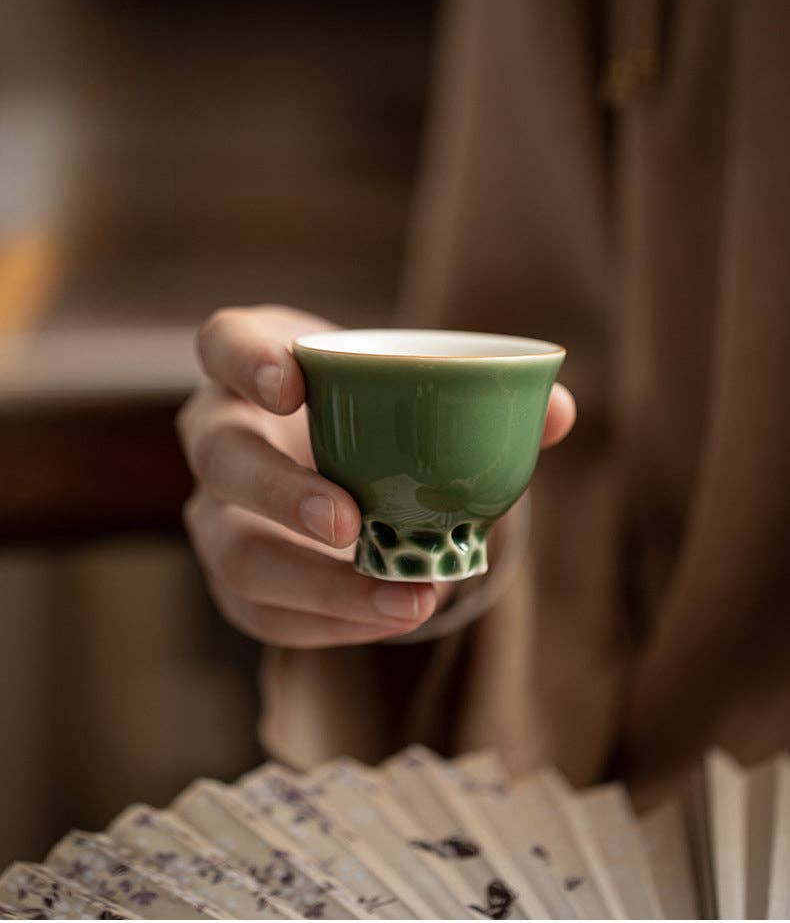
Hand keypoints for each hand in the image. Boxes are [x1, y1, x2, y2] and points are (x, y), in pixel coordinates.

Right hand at [177, 305, 575, 648]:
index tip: (294, 384)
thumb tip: (558, 413)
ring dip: (312, 582)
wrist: (345, 460)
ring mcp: (215, 508)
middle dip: (279, 491)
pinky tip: (391, 617)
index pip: (222, 344)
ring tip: (401, 598)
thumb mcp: (413, 385)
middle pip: (219, 456)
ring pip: (230, 550)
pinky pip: (259, 611)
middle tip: (350, 521)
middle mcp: (218, 430)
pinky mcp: (234, 573)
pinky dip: (328, 621)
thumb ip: (482, 393)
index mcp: (252, 363)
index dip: (245, 360)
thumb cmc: (377, 409)